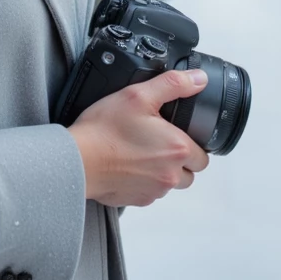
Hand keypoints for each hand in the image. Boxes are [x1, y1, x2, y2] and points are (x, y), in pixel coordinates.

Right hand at [66, 69, 209, 207]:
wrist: (78, 160)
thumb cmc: (104, 130)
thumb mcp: (139, 95)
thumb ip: (173, 84)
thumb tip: (198, 79)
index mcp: (176, 149)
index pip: (203, 156)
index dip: (192, 143)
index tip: (175, 133)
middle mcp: (170, 175)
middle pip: (190, 173)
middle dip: (180, 159)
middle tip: (158, 141)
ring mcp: (154, 191)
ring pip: (170, 183)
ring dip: (163, 171)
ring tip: (141, 152)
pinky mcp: (137, 200)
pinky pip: (151, 192)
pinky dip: (144, 181)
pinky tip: (129, 165)